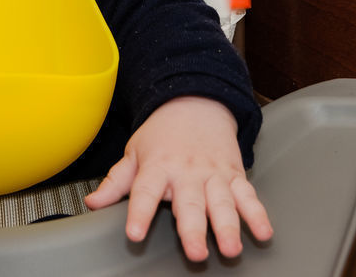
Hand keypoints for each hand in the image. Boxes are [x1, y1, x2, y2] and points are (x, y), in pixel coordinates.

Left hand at [84, 96, 272, 261]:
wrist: (196, 102)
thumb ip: (116, 182)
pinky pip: (248, 195)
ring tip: (230, 248)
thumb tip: (92, 204)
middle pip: (189, 203)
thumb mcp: (134, 153)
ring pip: (222, 202)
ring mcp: (213, 173)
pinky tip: (263, 231)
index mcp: (157, 167)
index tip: (135, 233)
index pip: (145, 192)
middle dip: (193, 229)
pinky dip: (258, 213)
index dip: (139, 213)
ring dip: (228, 226)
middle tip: (196, 252)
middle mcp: (186, 172)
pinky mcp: (234, 174)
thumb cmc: (162, 134)